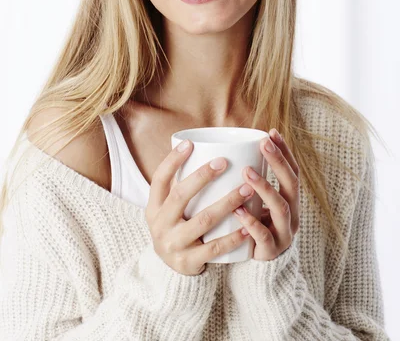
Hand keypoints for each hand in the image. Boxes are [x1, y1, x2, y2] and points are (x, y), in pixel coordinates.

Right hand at [145, 139, 255, 275]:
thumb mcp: (169, 209)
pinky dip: (232, 237)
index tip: (190, 143)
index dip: (173, 160)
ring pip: (203, 220)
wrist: (170, 271)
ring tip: (247, 189)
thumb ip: (181, 185)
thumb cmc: (178, 227)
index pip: (159, 178)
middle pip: (180, 195)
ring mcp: (173, 244)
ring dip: (227, 203)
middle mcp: (160, 224)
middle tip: (224, 162)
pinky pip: (214, 248)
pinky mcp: (188, 262)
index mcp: (154, 207)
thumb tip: (200, 146)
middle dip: (203, 176)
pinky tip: (248, 226)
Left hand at [233, 128, 300, 260]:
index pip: (293, 171)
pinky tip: (238, 211)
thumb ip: (248, 183)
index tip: (271, 132)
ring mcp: (284, 233)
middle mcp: (292, 215)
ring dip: (264, 187)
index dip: (285, 152)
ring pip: (280, 207)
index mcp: (289, 201)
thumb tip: (225, 150)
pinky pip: (263, 236)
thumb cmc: (252, 228)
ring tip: (246, 172)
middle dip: (278, 162)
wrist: (256, 271)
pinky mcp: (271, 251)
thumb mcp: (255, 204)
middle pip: (291, 184)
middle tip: (263, 144)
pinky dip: (251, 222)